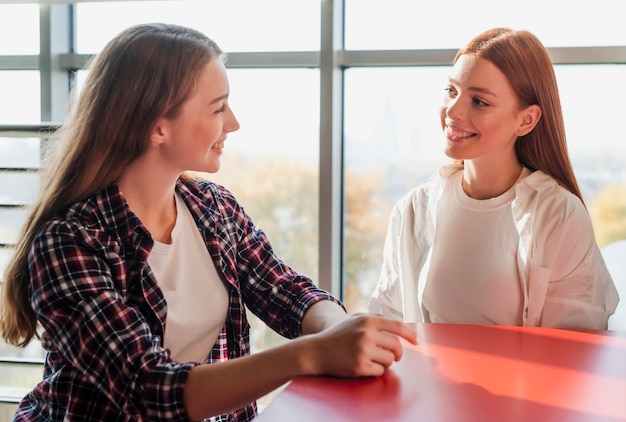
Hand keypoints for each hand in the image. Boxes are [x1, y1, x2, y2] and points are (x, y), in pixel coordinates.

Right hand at [299, 313, 416, 377]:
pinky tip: (364, 365)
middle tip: (393, 356)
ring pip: (389, 360)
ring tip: (371, 358)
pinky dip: (375, 370)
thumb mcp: (355, 319)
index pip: (397, 326)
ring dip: (384, 361)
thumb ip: (374, 318)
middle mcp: (366, 334)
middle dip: (397, 353)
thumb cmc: (338, 335)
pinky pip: (380, 371)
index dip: (410, 334)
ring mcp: (363, 351)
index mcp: (367, 320)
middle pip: (396, 346)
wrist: (318, 350)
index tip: (416, 341)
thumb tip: (397, 324)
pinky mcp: (360, 366)